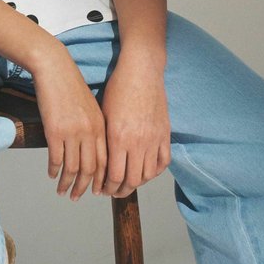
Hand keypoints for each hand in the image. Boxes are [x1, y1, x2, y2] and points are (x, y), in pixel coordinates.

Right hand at [31, 47, 107, 201]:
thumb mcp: (90, 107)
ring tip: (62, 192)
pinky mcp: (55, 131)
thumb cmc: (71, 87)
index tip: (97, 192)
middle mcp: (90, 132)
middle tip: (77, 197)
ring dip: (67, 183)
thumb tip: (93, 150)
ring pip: (73, 168)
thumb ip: (94, 128)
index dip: (101, 180)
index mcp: (101, 127)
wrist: (55, 69)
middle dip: (84, 187)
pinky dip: (54, 170)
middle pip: (91, 169)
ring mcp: (73, 133)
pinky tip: (51, 174)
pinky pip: (56, 158)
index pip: (106, 162)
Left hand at [99, 58, 170, 196]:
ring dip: (137, 184)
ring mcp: (154, 139)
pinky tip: (146, 172)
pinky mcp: (165, 134)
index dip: (107, 187)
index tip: (101, 190)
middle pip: (131, 180)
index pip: (114, 175)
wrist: (142, 71)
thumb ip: (104, 140)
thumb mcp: (104, 114)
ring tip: (128, 185)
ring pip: (148, 174)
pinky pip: (163, 162)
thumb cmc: (118, 89)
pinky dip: (155, 171)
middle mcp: (137, 142)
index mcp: (118, 137)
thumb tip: (98, 162)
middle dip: (120, 190)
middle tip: (113, 192)